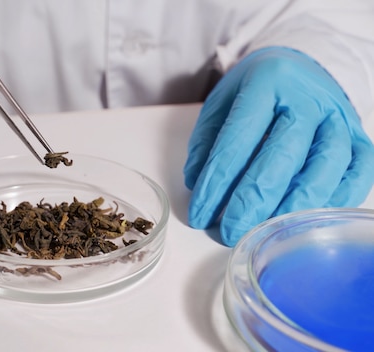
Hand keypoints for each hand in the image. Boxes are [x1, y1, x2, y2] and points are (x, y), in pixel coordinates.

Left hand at [184, 46, 373, 246]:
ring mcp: (340, 119)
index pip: (238, 140)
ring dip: (291, 208)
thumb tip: (197, 184)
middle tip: (229, 232)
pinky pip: (358, 175)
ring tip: (264, 232)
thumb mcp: (222, 101)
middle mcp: (308, 99)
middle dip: (252, 203)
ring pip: (323, 168)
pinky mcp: (361, 139)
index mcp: (267, 83)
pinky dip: (333, 202)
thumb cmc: (257, 89)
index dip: (216, 183)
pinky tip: (304, 220)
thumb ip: (207, 140)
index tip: (199, 214)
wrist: (302, 67)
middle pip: (281, 158)